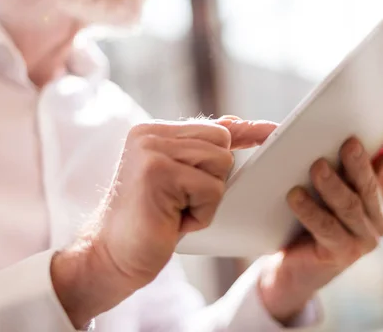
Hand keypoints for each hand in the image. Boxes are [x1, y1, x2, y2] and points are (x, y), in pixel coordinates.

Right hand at [51, 117, 277, 328]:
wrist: (111, 258)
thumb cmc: (150, 223)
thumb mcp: (177, 181)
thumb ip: (200, 152)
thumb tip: (238, 125)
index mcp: (152, 132)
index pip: (212, 128)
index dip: (245, 133)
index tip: (272, 129)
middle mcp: (149, 134)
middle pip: (221, 143)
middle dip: (213, 179)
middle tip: (182, 202)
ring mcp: (151, 150)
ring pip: (220, 164)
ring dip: (207, 199)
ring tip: (176, 211)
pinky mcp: (158, 172)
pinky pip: (211, 189)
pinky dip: (201, 214)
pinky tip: (173, 222)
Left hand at [259, 113, 382, 324]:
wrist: (293, 268)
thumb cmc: (308, 222)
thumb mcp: (325, 192)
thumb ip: (336, 169)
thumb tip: (329, 133)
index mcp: (375, 198)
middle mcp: (375, 219)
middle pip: (370, 185)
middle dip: (360, 163)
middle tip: (349, 141)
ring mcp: (362, 239)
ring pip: (349, 206)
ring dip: (332, 185)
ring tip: (317, 167)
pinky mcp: (341, 254)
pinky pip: (326, 228)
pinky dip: (310, 211)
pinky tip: (294, 195)